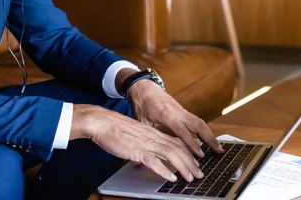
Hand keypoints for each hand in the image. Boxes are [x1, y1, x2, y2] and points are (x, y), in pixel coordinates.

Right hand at [71, 105, 203, 182]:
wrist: (101, 122)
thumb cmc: (113, 127)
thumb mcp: (133, 134)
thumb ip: (142, 142)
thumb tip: (145, 154)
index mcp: (151, 132)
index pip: (175, 142)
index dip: (187, 152)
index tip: (195, 162)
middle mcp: (152, 137)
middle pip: (178, 148)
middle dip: (191, 162)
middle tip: (199, 173)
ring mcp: (145, 143)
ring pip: (171, 154)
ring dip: (183, 167)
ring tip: (191, 177)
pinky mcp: (137, 150)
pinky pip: (154, 162)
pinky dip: (165, 171)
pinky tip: (171, 178)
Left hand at [127, 78, 223, 157]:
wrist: (142, 86)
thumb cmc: (141, 104)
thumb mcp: (142, 121)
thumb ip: (152, 135)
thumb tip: (156, 151)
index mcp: (166, 114)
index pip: (182, 130)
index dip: (191, 142)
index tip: (200, 154)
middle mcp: (177, 111)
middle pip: (198, 124)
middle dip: (209, 138)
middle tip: (219, 151)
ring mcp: (181, 109)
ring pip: (199, 121)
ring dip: (210, 134)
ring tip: (218, 147)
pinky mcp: (182, 109)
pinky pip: (196, 120)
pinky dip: (204, 130)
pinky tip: (208, 139)